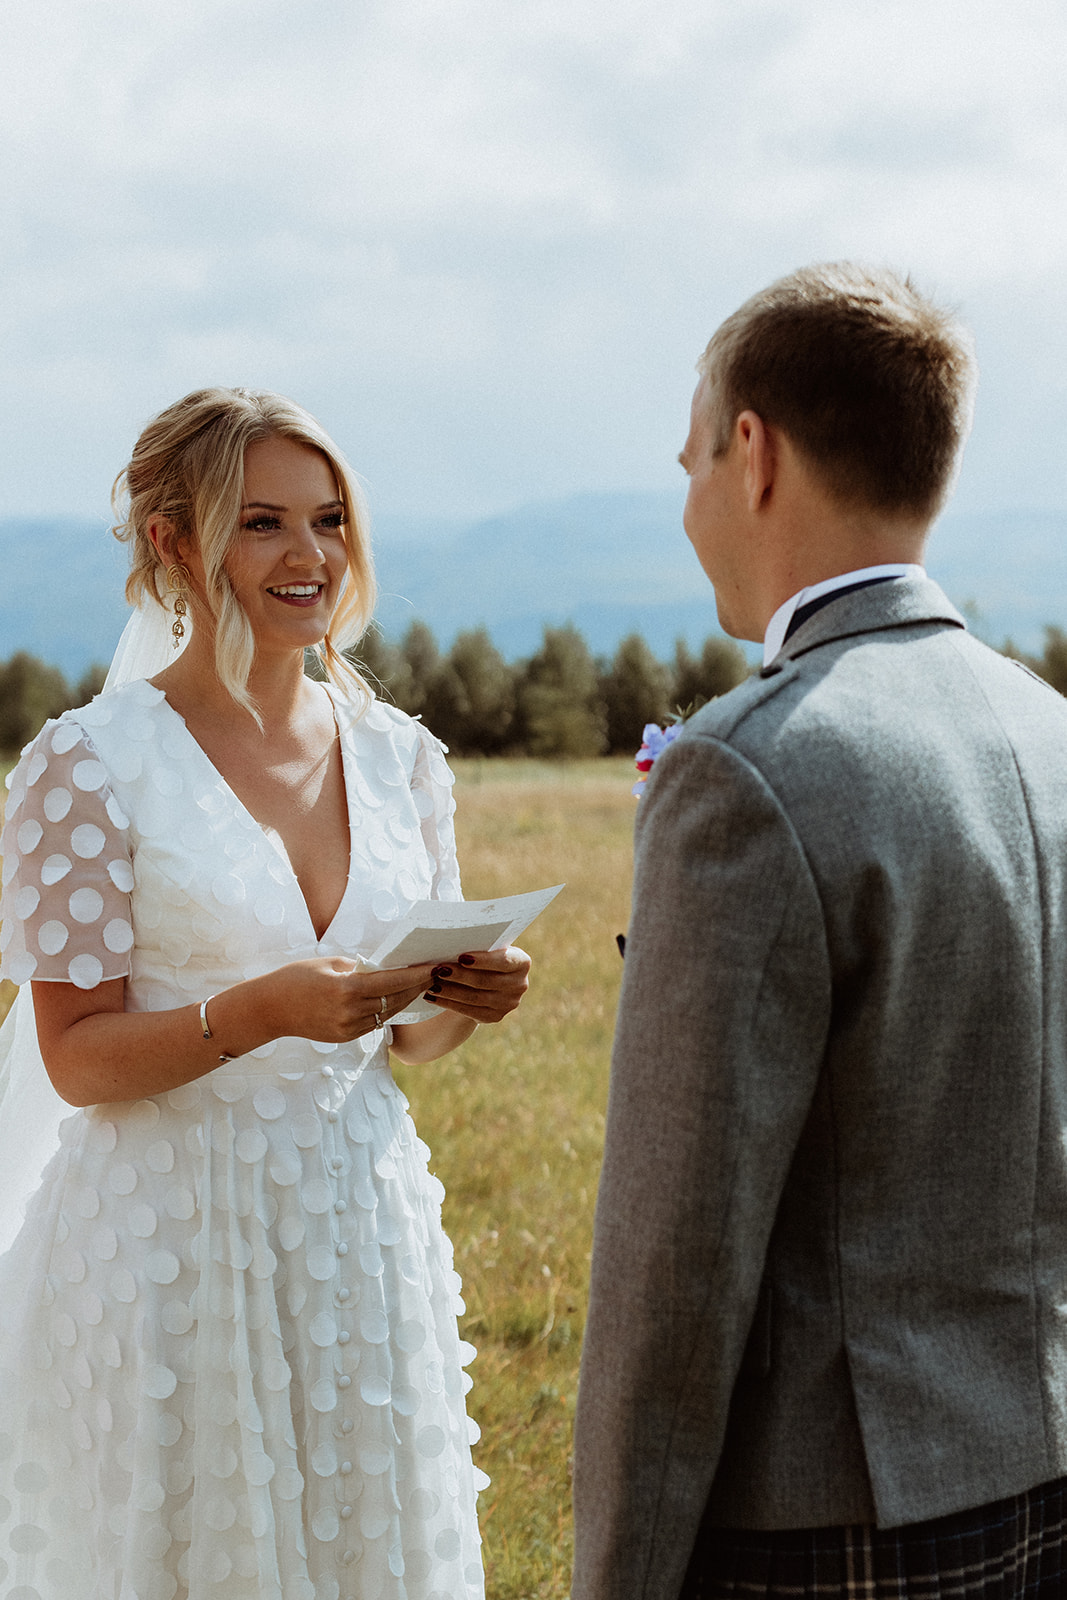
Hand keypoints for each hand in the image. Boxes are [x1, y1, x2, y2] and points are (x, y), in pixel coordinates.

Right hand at [268, 956, 440, 1042]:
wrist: (269, 1009)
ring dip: (405, 999)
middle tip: (435, 973)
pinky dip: (386, 1009)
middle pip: (396, 999)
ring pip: (388, 1013)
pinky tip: (397, 999)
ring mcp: (349, 1028)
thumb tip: (386, 967)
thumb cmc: (296, 978)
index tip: (435, 966)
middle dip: (417, 986)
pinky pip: (374, 1022)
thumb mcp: (330, 964)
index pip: (393, 981)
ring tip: (421, 985)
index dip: (417, 974)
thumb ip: (360, 967)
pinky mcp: (345, 1037)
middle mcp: (351, 1012)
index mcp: (347, 989)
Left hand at [420, 945, 530, 1024]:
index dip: (483, 960)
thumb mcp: (486, 948)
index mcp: (522, 962)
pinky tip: (433, 997)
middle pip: (486, 981)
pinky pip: (469, 1011)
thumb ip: (478, 945)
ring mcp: (509, 1003)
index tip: (461, 956)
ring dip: (450, 991)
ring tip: (432, 984)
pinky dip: (448, 1003)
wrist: (486, 979)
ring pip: (475, 997)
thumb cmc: (482, 956)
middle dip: (460, 975)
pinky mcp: (495, 1017)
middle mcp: (520, 984)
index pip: (503, 961)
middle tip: (439, 970)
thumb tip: (452, 942)